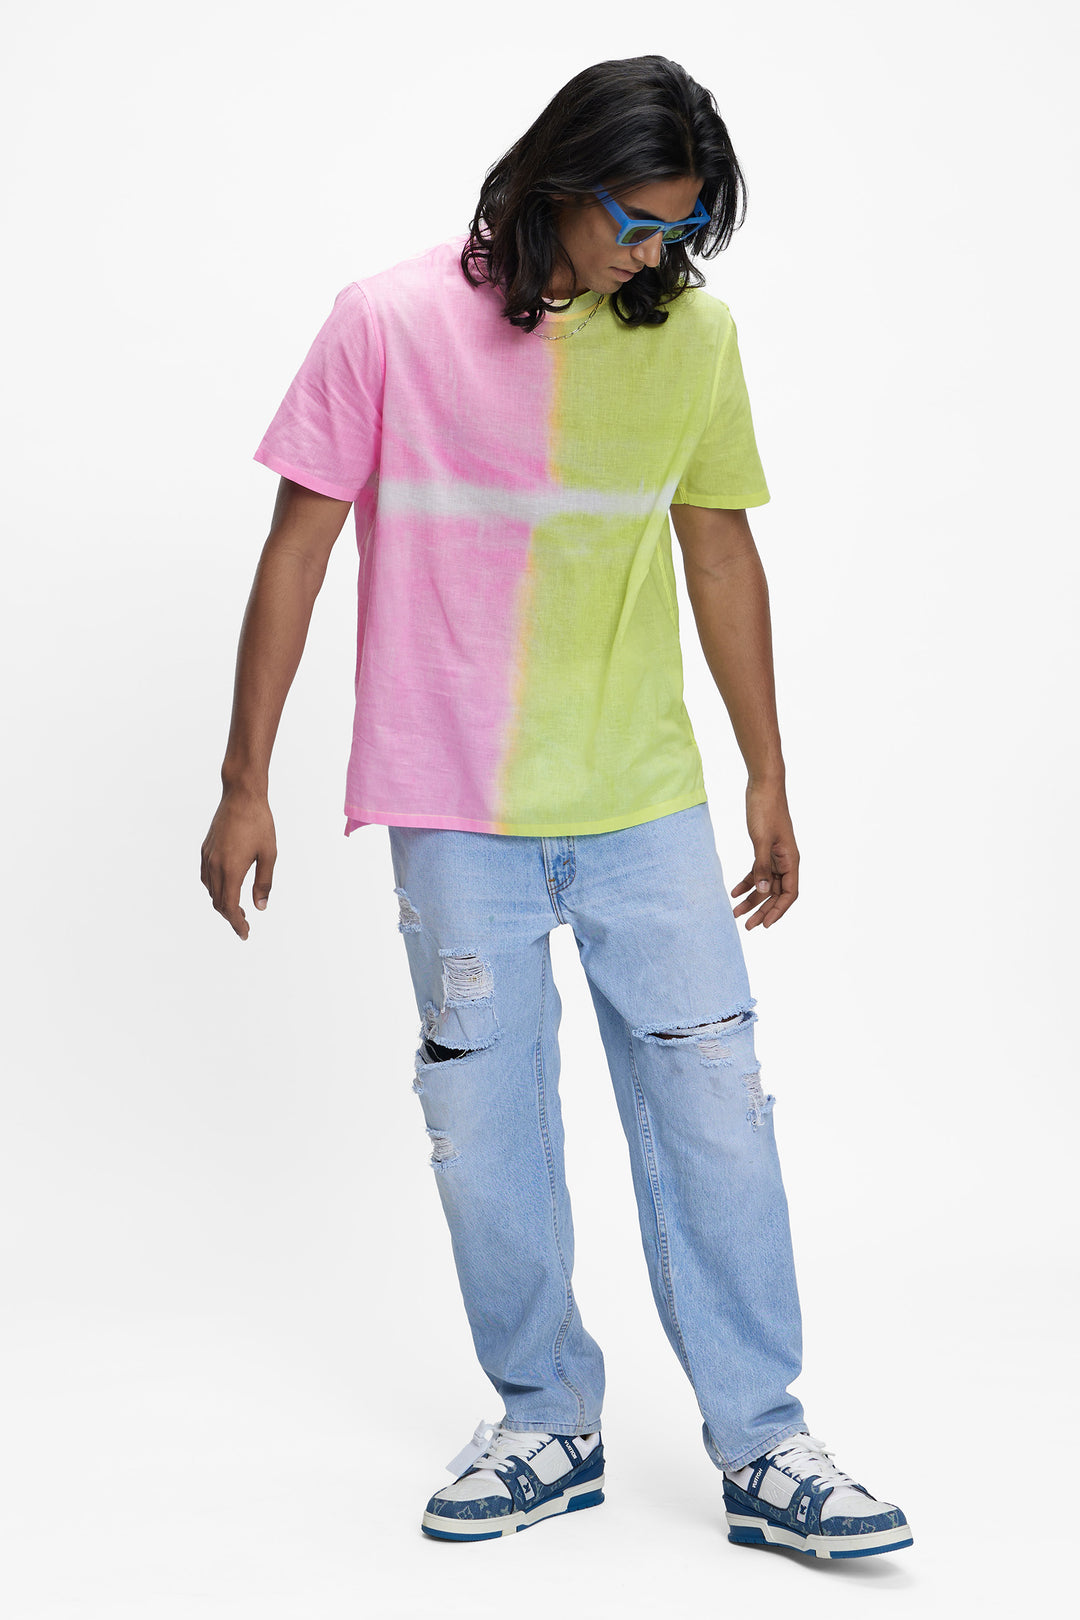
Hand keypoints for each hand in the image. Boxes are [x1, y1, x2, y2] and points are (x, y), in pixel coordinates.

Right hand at [200, 786, 276, 939]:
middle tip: (245, 924)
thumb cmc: (259, 822)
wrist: (241, 795)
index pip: (229, 907)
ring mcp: (207, 856)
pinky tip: (226, 887)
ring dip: (221, 903)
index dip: (236, 923)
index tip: (245, 934)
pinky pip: (206, 876)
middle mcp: (214, 865)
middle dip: (230, 916)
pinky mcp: (205, 848)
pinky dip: (214, 888)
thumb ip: (264, 882)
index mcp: (231, 869)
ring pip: (210, 890)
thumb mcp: (269, 854)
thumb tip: (260, 907)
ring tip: (238, 908)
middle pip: (217, 902)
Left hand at [730, 782, 799, 929]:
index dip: (778, 911)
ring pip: (766, 884)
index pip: (789, 893)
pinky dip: (747, 882)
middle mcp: (786, 860)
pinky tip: (733, 892)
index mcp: (791, 859)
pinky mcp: (765, 849)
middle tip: (747, 926)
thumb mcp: (761, 840)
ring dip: (752, 899)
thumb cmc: (765, 809)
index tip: (764, 924)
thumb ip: (761, 866)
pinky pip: (758, 872)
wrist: (763, 786)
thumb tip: (763, 891)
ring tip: (735, 912)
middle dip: (762, 910)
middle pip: (776, 893)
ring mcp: (776, 855)